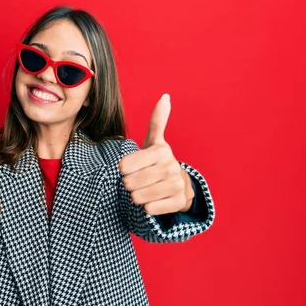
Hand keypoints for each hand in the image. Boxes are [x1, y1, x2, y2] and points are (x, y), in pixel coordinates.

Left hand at [118, 94, 194, 214]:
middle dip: (129, 185)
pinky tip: (153, 200)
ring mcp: (176, 185)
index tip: (130, 169)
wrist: (181, 185)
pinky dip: (148, 208)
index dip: (123, 170)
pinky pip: (151, 209)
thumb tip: (165, 96)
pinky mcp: (179, 202)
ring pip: (138, 197)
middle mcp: (171, 166)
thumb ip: (157, 121)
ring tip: (144, 191)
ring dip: (137, 197)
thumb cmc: (159, 162)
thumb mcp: (155, 142)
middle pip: (130, 183)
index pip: (124, 166)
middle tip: (137, 182)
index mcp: (160, 150)